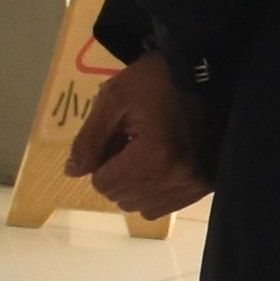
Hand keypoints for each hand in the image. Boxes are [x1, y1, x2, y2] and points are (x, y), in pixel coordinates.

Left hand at [65, 54, 213, 216]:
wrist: (207, 73)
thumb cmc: (157, 80)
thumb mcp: (114, 98)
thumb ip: (89, 138)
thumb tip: (72, 172)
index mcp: (154, 155)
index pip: (104, 184)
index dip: (100, 160)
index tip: (114, 137)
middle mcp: (177, 177)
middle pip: (121, 197)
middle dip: (116, 173)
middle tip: (128, 142)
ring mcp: (194, 184)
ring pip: (141, 206)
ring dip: (134, 185)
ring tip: (145, 153)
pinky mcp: (206, 186)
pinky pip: (164, 207)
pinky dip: (153, 191)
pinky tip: (159, 165)